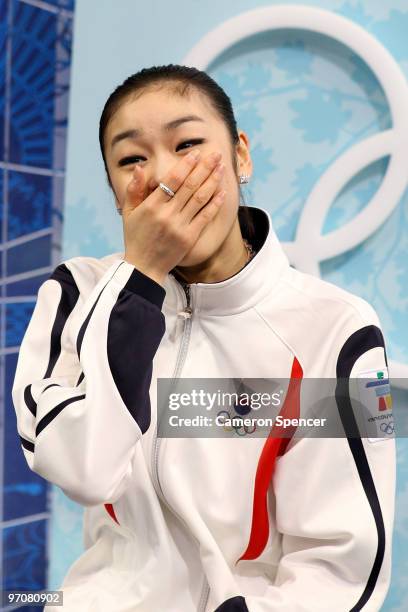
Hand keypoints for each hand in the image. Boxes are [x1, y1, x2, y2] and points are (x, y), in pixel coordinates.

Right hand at [121, 150, 225, 285]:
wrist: (144, 268)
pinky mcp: (189, 237)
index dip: (186, 165)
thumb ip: (134, 190)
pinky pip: (205, 217)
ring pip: (200, 199)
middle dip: (204, 168)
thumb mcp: (128, 213)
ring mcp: (180, 226)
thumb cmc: (135, 238)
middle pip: (190, 186)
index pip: (171, 180)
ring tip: (222, 168)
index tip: (196, 153)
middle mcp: (167, 215)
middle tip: (216, 154)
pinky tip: (222, 192)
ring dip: (213, 181)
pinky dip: (215, 203)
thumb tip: (141, 169)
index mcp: (151, 206)